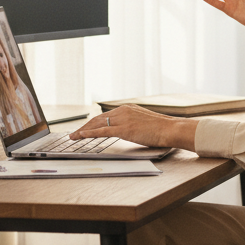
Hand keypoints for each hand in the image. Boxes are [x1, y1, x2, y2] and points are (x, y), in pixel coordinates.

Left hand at [69, 104, 195, 149]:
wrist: (170, 129)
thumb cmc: (162, 129)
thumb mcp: (145, 122)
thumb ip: (134, 124)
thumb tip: (131, 131)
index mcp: (128, 108)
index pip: (106, 115)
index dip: (94, 122)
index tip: (86, 127)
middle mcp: (123, 111)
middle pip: (98, 118)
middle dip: (85, 126)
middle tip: (75, 133)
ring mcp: (123, 119)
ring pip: (97, 124)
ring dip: (83, 130)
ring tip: (73, 136)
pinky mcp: (123, 129)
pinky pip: (101, 131)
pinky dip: (88, 133)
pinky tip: (80, 136)